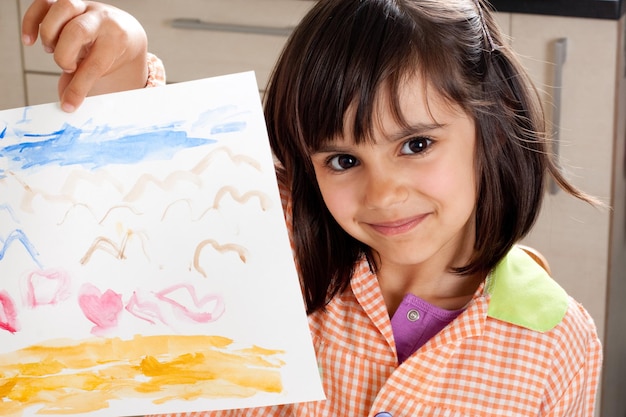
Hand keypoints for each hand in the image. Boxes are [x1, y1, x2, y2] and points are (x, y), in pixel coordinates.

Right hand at [22, 0, 147, 111]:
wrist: (123, 30)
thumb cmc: (112, 54)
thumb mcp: (108, 69)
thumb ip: (87, 83)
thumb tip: (67, 106)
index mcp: (116, 40)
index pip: (95, 65)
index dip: (79, 88)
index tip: (69, 105)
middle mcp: (101, 20)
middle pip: (78, 31)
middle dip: (65, 55)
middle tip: (67, 68)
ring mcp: (84, 7)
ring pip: (62, 9)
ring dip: (49, 34)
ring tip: (51, 51)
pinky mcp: (66, 2)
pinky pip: (43, 3)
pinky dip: (31, 21)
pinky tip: (29, 41)